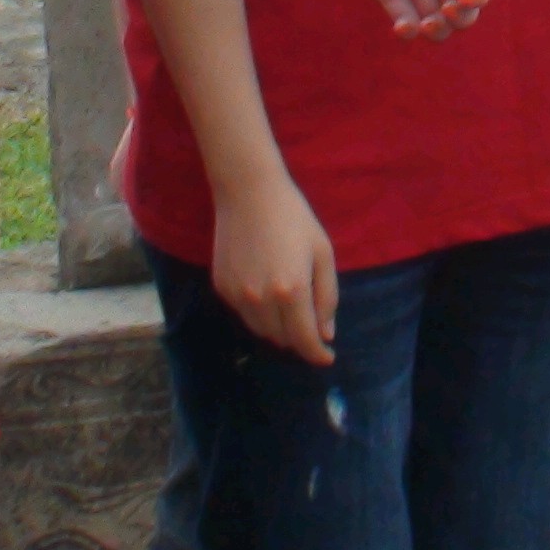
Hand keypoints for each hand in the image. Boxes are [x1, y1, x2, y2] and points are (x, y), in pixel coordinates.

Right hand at [209, 168, 338, 364]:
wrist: (249, 192)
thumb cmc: (294, 218)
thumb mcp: (322, 253)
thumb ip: (327, 297)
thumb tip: (325, 333)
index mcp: (291, 291)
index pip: (304, 340)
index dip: (317, 353)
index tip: (326, 356)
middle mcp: (261, 299)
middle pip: (283, 339)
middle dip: (300, 338)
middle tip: (312, 324)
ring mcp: (238, 295)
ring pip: (261, 330)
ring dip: (279, 328)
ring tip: (290, 305)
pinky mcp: (222, 287)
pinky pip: (244, 313)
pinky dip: (259, 312)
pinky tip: (267, 288)